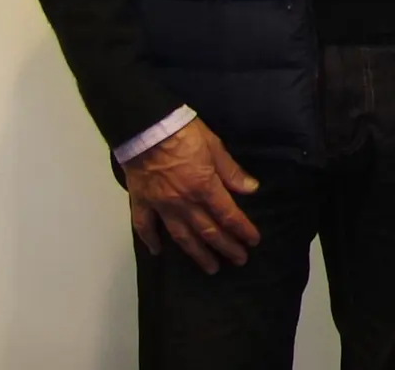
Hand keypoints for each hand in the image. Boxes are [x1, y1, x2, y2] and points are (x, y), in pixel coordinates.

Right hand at [124, 119, 260, 273]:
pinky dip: (151, 241)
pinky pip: (145, 227)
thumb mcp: (216, 147)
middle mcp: (184, 203)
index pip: (228, 215)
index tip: (253, 241)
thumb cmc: (185, 134)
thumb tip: (251, 189)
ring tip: (210, 267)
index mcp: (204, 188)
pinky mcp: (141, 202)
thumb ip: (232, 172)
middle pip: (207, 231)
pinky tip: (158, 252)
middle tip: (239, 260)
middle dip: (225, 247)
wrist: (147, 128)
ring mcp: (161, 206)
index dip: (242, 230)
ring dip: (197, 253)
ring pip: (181, 236)